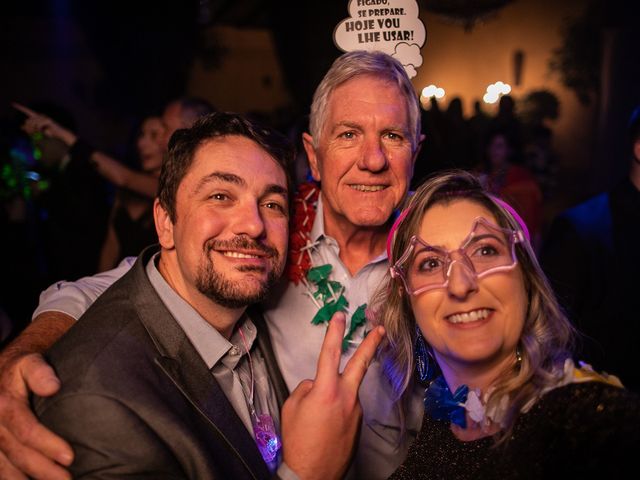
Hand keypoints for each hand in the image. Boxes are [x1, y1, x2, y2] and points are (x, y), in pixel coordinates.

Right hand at [0, 353, 72, 479]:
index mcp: (3, 405)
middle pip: (17, 453)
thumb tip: (53, 387)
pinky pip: (1, 469)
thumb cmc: (21, 368)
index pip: (25, 429)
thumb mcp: (30, 363)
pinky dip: (15, 479)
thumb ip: (40, 372)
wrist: (1, 371)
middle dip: (42, 469)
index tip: (69, 456)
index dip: (46, 444)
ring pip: (5, 467)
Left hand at [11, 103, 76, 145]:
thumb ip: (29, 129)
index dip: (20, 108)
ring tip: (38, 134)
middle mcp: (40, 115)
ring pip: (32, 123)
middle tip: (32, 134)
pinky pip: (39, 125)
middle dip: (28, 129)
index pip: (27, 111)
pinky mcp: (48, 120)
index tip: (13, 104)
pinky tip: (43, 131)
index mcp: (37, 117)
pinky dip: (39, 129)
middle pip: (28, 121)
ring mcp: (44, 117)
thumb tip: (21, 127)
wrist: (59, 134)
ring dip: (34, 130)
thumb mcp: (38, 131)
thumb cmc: (49, 132)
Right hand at [281, 312, 384, 479]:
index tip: (341, 316)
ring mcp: (356, 411)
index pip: (330, 353)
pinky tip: (326, 427)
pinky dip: (337, 412)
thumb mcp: (292, 407)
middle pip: (360, 364)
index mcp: (326, 390)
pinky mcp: (359, 424)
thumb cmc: (297, 441)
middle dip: (371, 344)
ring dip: (335, 396)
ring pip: (346, 392)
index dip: (335, 332)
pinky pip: (347, 409)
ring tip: (318, 420)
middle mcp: (346, 397)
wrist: (312, 474)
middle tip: (381, 330)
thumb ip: (306, 388)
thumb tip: (317, 383)